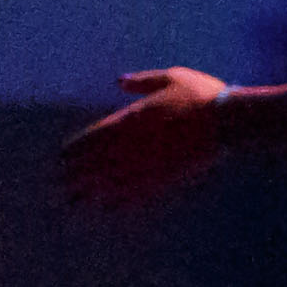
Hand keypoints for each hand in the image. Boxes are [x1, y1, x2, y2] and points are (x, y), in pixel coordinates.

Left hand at [62, 66, 228, 207]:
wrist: (228, 121)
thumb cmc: (202, 96)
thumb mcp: (172, 77)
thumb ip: (143, 82)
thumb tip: (119, 81)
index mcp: (133, 118)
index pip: (95, 137)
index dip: (77, 149)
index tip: (61, 158)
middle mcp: (135, 144)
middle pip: (97, 163)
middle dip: (76, 175)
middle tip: (58, 187)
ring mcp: (150, 164)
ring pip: (112, 182)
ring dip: (91, 193)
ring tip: (73, 204)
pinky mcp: (168, 179)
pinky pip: (139, 194)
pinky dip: (122, 203)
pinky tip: (109, 210)